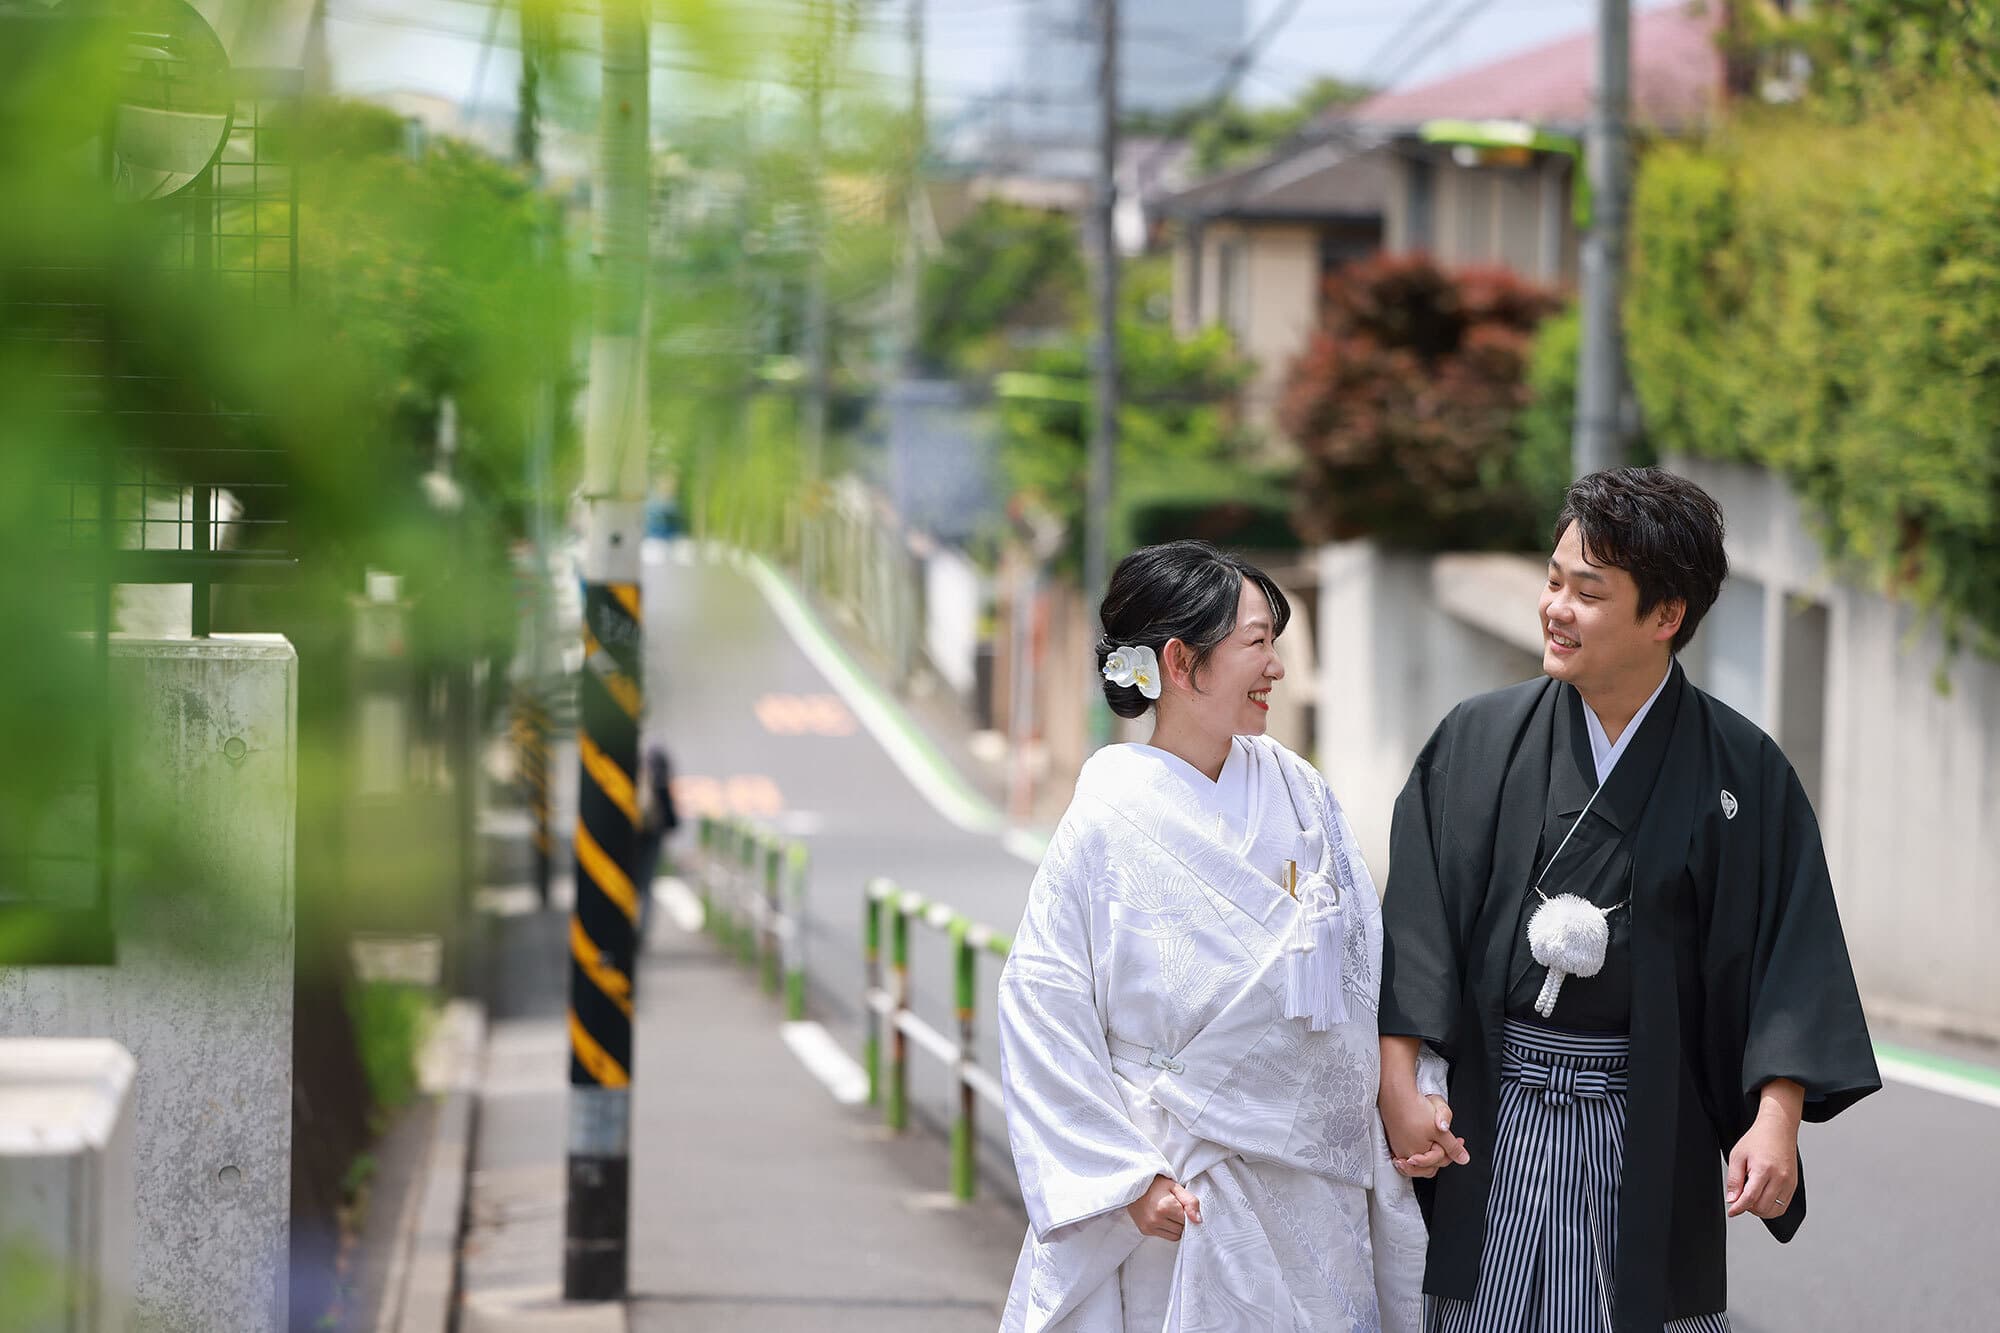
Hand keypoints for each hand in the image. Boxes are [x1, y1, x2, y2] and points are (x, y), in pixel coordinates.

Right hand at [1127, 1174, 1201, 1240]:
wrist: (1134, 1184)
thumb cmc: (1155, 1184)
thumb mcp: (1175, 1187)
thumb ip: (1190, 1202)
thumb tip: (1198, 1220)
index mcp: (1165, 1207)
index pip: (1187, 1220)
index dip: (1188, 1213)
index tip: (1182, 1205)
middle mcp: (1156, 1219)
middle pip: (1181, 1229)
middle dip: (1182, 1220)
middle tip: (1175, 1208)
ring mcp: (1149, 1226)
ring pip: (1175, 1235)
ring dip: (1176, 1226)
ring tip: (1169, 1213)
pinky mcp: (1145, 1231)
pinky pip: (1165, 1236)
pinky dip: (1167, 1229)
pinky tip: (1162, 1218)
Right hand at [1382, 1088, 1468, 1177]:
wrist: (1397, 1095)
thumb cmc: (1415, 1112)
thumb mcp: (1440, 1131)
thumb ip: (1453, 1148)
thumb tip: (1464, 1159)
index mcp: (1418, 1157)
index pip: (1440, 1162)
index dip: (1452, 1151)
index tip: (1459, 1141)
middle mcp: (1406, 1155)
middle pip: (1428, 1165)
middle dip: (1440, 1155)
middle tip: (1448, 1142)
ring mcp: (1398, 1148)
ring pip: (1418, 1160)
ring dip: (1429, 1153)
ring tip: (1437, 1143)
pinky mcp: (1394, 1140)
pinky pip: (1408, 1151)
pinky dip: (1417, 1149)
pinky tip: (1422, 1139)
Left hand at [1726, 1080, 1802, 1219]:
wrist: (1778, 1129)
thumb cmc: (1757, 1140)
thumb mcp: (1737, 1156)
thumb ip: (1734, 1180)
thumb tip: (1732, 1200)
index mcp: (1764, 1170)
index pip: (1750, 1198)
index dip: (1738, 1208)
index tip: (1731, 1212)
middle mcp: (1780, 1178)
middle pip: (1762, 1208)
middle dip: (1748, 1208)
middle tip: (1740, 1198)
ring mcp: (1789, 1183)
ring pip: (1774, 1210)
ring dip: (1760, 1210)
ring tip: (1751, 1198)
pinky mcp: (1794, 1185)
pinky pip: (1783, 1206)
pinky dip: (1771, 1207)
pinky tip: (1762, 1198)